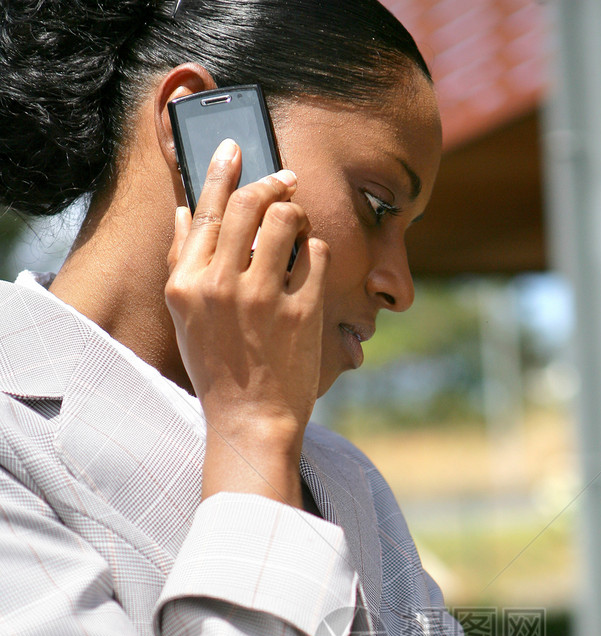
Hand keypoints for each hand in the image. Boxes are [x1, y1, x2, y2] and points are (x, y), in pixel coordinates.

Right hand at [165, 138, 329, 506]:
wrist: (251, 420)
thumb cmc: (218, 369)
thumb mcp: (185, 318)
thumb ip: (183, 262)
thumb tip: (186, 210)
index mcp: (187, 284)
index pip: (205, 210)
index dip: (220, 171)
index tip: (234, 148)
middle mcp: (222, 286)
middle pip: (248, 204)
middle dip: (270, 182)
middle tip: (283, 179)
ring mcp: (264, 298)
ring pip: (286, 219)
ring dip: (297, 212)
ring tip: (298, 223)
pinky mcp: (302, 311)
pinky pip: (315, 254)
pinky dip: (314, 251)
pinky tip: (309, 264)